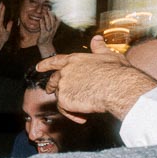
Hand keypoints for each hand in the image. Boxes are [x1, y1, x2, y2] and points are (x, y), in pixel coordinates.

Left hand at [36, 9, 59, 52]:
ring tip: (45, 12)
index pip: (58, 20)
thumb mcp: (53, 30)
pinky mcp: (43, 35)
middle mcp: (52, 30)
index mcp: (55, 28)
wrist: (45, 45)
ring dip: (47, 18)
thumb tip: (57, 16)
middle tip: (48, 9)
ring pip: (49, 24)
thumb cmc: (48, 36)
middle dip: (51, 15)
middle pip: (53, 21)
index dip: (56, 15)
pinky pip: (43, 28)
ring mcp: (48, 32)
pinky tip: (40, 19)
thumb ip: (55, 23)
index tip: (54, 9)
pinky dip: (42, 23)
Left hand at [36, 49, 156, 121]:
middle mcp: (66, 71)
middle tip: (50, 91)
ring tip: (84, 108)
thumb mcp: (109, 56)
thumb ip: (99, 48)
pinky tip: (83, 118)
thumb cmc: (117, 73)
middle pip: (53, 80)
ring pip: (60, 96)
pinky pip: (64, 110)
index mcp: (75, 59)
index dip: (46, 64)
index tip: (38, 67)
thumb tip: (97, 39)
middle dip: (51, 86)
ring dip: (69, 103)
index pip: (55, 61)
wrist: (118, 88)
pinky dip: (72, 115)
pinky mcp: (64, 100)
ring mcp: (63, 85)